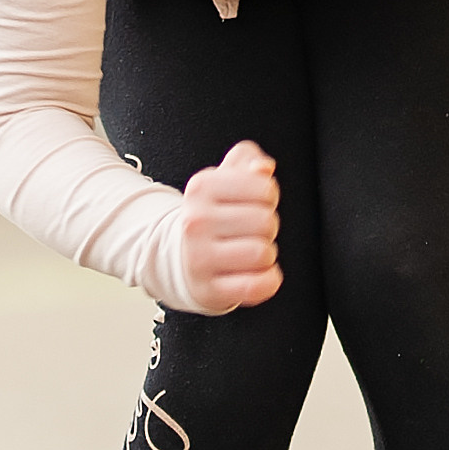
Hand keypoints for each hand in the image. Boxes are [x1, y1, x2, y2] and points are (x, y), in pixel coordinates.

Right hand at [179, 139, 281, 312]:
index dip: (267, 197)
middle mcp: (195, 221)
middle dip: (267, 227)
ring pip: (263, 253)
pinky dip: (268, 281)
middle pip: (266, 222)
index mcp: (202, 187)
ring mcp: (199, 257)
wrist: (180, 256)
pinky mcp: (209, 289)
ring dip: (265, 254)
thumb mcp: (224, 178)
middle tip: (249, 231)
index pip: (265, 188)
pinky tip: (258, 273)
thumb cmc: (211, 215)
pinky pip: (257, 285)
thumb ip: (247, 160)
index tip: (252, 204)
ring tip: (248, 251)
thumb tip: (263, 167)